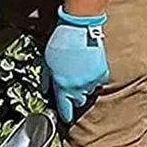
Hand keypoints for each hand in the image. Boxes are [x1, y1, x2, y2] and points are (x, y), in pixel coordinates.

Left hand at [41, 6, 109, 123]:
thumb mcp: (46, 62)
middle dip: (74, 98)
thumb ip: (46, 80)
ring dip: (84, 87)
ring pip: (88, 92)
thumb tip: (45, 91)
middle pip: (78, 102)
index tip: (65, 117)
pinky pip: (97, 82)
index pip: (64, 108)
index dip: (64, 114)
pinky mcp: (102, 73)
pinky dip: (93, 78)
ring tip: (79, 74)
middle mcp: (77, 87)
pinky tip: (88, 68)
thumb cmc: (60, 43)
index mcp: (62, 86)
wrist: (79, 28)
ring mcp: (91, 81)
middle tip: (71, 87)